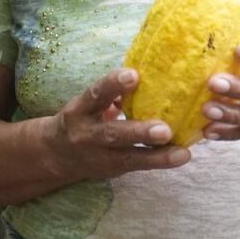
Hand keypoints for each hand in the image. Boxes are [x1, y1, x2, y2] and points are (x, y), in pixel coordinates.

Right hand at [47, 68, 190, 179]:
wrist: (57, 154)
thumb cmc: (83, 117)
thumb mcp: (88, 102)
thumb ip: (111, 91)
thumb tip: (147, 68)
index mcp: (80, 109)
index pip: (96, 94)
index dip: (113, 84)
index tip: (134, 74)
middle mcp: (87, 134)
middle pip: (112, 134)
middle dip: (139, 132)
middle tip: (165, 129)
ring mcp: (99, 156)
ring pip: (128, 157)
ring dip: (156, 155)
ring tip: (181, 152)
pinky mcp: (112, 170)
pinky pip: (137, 165)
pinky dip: (160, 161)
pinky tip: (182, 155)